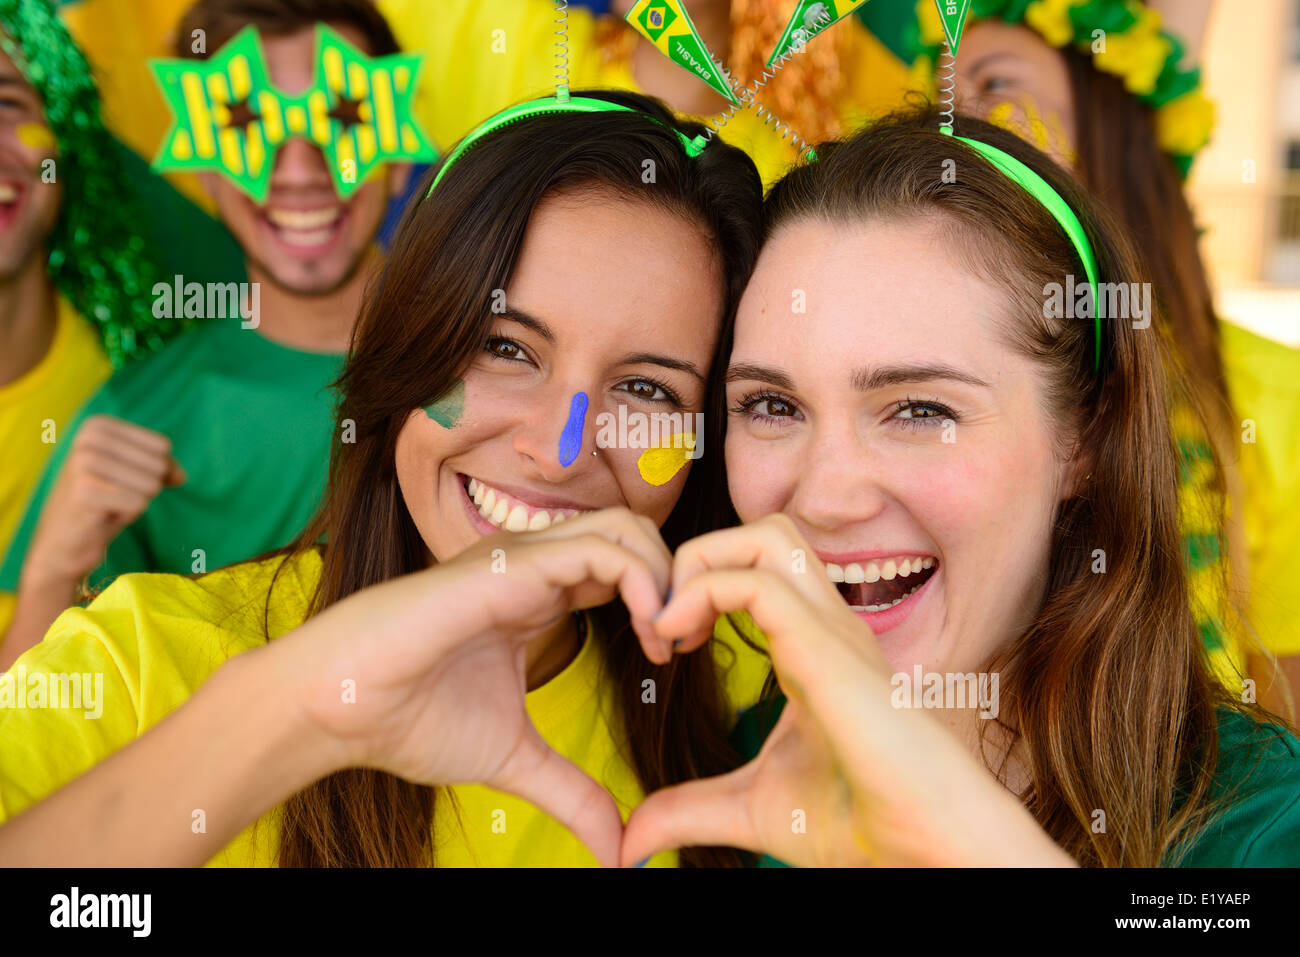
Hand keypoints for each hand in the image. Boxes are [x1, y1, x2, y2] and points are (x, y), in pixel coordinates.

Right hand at [22, 416, 183, 586]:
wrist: (62, 542)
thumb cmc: (102, 505)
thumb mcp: (134, 477)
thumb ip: (162, 468)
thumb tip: (181, 476)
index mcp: (99, 425)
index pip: (162, 446)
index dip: (155, 471)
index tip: (122, 480)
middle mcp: (89, 437)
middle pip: (159, 465)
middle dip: (145, 488)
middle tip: (113, 496)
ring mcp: (83, 462)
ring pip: (151, 484)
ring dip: (135, 502)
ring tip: (107, 505)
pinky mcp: (85, 490)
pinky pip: (138, 503)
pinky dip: (127, 515)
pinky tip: (101, 516)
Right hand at [270, 507, 679, 866]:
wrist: (340, 708)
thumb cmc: (410, 718)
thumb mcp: (515, 759)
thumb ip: (573, 793)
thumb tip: (617, 850)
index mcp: (540, 595)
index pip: (624, 568)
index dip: (662, 602)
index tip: (672, 656)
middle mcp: (537, 566)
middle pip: (636, 534)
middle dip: (677, 580)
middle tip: (681, 644)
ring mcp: (524, 559)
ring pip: (626, 529)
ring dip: (666, 578)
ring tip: (667, 639)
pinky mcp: (511, 565)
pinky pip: (600, 549)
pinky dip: (643, 581)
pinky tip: (648, 632)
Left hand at [622, 515, 1073, 866]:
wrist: (923, 847)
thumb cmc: (860, 824)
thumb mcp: (750, 810)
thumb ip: (689, 810)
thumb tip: (630, 842)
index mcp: (814, 647)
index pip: (757, 569)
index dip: (699, 587)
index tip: (665, 646)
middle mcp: (826, 625)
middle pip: (764, 532)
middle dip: (698, 559)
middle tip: (665, 624)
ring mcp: (831, 629)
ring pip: (767, 534)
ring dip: (702, 562)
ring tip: (671, 624)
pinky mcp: (826, 647)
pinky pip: (757, 580)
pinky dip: (702, 591)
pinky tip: (676, 639)